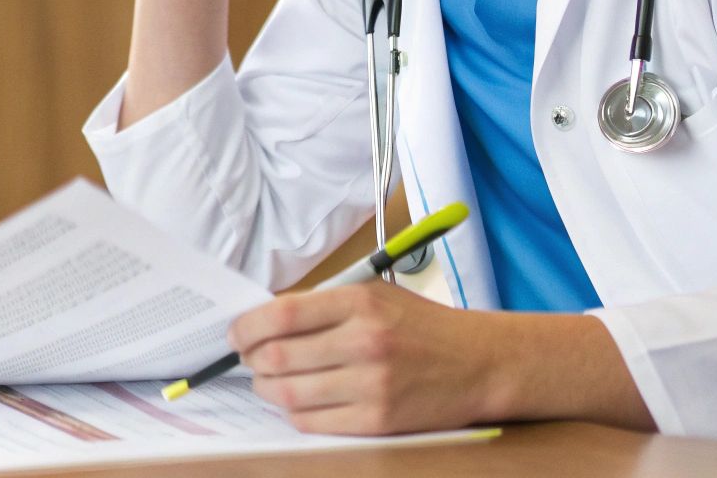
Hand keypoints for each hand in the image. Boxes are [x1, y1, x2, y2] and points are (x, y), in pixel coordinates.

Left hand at [226, 281, 504, 434]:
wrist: (482, 363)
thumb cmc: (421, 326)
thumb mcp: (373, 295)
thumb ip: (322, 303)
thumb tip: (263, 317)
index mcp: (359, 303)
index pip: (281, 315)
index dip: (246, 327)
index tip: (235, 334)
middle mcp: (365, 342)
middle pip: (277, 357)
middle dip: (251, 360)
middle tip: (249, 359)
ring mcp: (372, 385)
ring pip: (289, 394)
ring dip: (267, 389)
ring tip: (267, 381)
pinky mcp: (378, 421)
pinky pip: (313, 422)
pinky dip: (294, 413)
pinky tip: (297, 401)